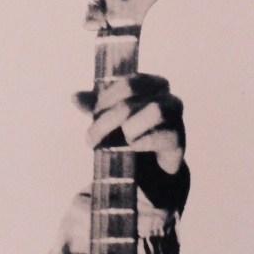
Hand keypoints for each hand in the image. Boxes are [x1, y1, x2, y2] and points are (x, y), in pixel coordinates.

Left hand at [74, 74, 189, 213]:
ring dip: (129, 127)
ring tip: (121, 141)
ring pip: (155, 110)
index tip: (93, 116)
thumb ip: (95, 107)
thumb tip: (75, 96)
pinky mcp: (178, 140)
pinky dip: (143, 142)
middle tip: (93, 138)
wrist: (152, 172)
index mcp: (150, 85)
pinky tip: (132, 148)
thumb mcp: (110, 121)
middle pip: (136, 93)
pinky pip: (163, 136)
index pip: (128, 82)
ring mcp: (176, 118)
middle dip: (109, 115)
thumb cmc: (130, 137)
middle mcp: (166, 96)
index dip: (107, 97)